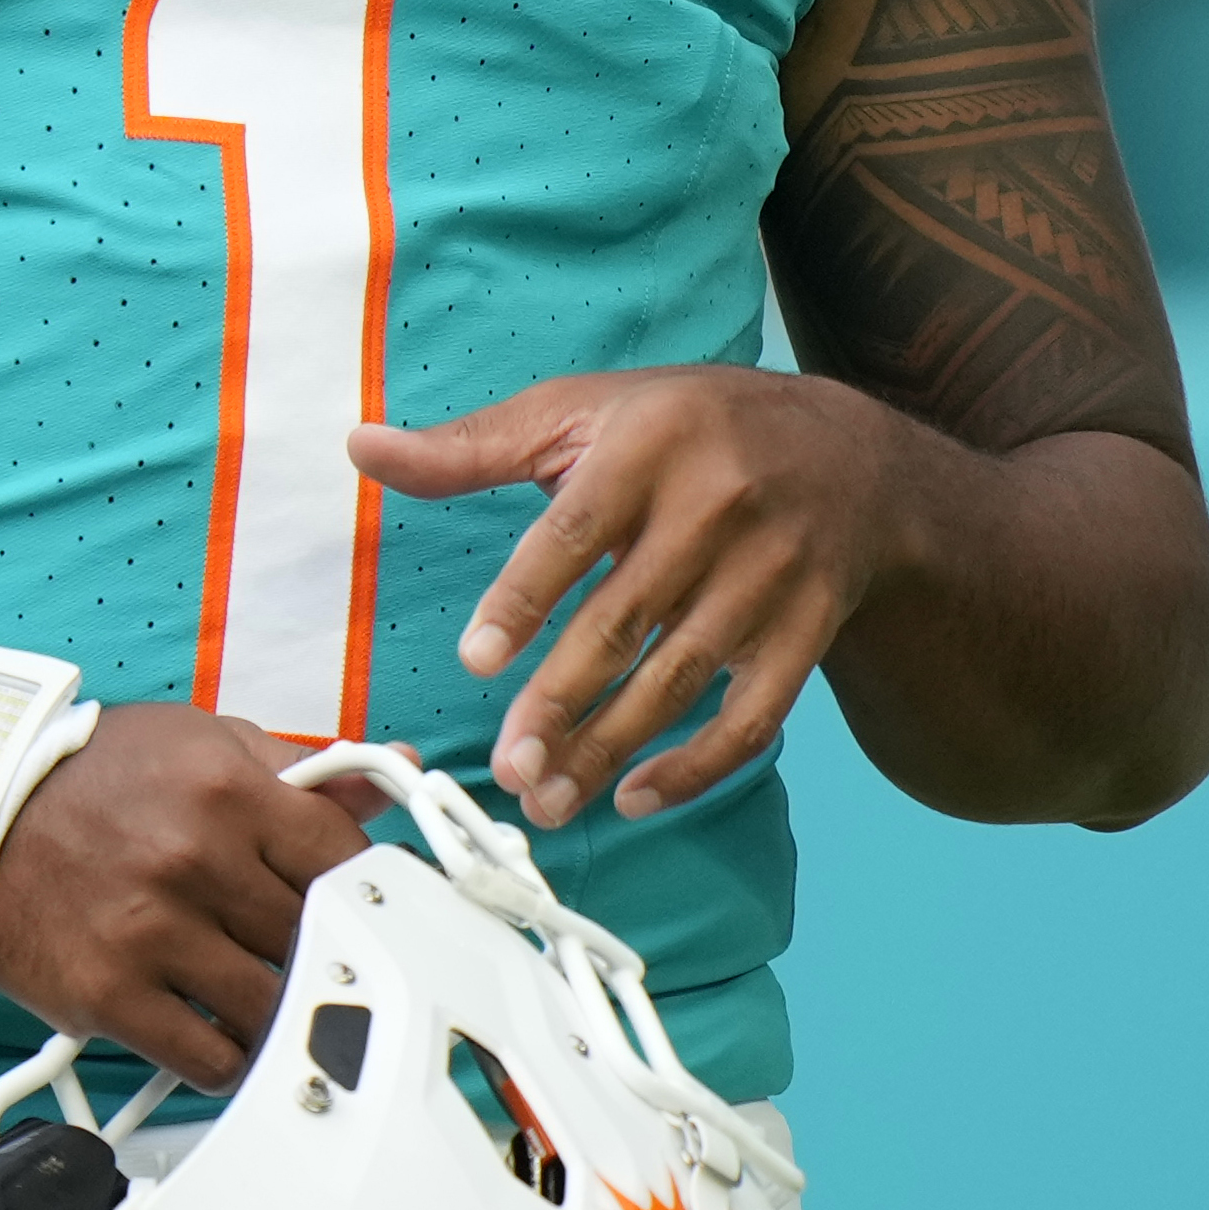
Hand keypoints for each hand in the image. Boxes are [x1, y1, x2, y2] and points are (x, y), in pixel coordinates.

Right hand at [0, 705, 382, 1091]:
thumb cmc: (92, 780)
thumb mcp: (198, 743)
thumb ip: (296, 768)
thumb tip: (385, 779)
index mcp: (226, 791)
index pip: (341, 860)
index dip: (360, 890)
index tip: (357, 907)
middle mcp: (195, 861)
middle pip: (312, 937)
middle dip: (320, 951)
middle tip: (314, 957)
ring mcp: (152, 934)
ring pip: (270, 1007)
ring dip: (280, 1011)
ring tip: (272, 999)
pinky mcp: (110, 996)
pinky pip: (209, 1057)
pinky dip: (229, 1057)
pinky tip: (223, 1034)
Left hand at [351, 366, 939, 829]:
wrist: (849, 457)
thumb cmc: (687, 430)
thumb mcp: (582, 411)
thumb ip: (471, 446)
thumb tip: (359, 448)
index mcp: (651, 443)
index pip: (576, 532)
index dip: (525, 599)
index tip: (477, 661)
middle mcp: (720, 505)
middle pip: (628, 619)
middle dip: (563, 703)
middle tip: (507, 768)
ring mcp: (772, 574)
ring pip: (683, 679)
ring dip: (612, 749)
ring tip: (547, 798)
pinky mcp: (810, 630)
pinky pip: (755, 716)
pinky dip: (698, 767)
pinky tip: (637, 798)